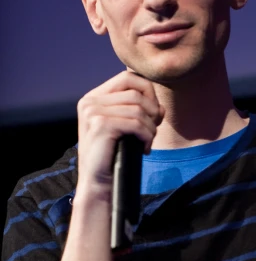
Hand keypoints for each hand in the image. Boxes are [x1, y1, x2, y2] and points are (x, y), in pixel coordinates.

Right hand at [76, 70, 163, 194]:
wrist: (98, 183)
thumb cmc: (114, 155)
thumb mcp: (127, 127)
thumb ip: (141, 110)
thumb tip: (160, 106)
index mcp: (93, 97)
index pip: (128, 78)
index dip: (148, 92)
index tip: (153, 114)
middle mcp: (90, 101)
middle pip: (136, 92)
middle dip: (152, 111)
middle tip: (152, 130)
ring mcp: (93, 112)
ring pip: (139, 109)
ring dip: (151, 127)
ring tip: (147, 142)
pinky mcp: (100, 126)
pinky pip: (137, 123)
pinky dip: (147, 136)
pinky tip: (144, 149)